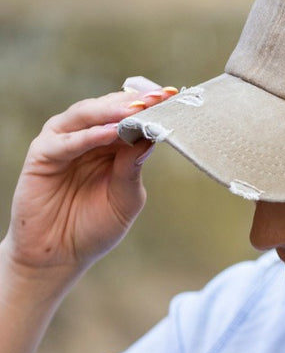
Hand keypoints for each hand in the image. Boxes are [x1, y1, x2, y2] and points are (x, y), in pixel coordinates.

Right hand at [3, 87, 173, 285]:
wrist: (60, 255)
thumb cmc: (94, 227)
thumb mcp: (126, 199)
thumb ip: (134, 169)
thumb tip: (151, 136)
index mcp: (111, 145)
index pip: (131, 117)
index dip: (151, 107)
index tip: (173, 97)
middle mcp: (87, 137)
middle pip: (110, 109)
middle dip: (134, 103)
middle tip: (157, 97)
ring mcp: (64, 143)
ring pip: (87, 115)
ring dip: (111, 110)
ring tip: (135, 109)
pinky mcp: (43, 154)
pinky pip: (67, 140)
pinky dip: (89, 135)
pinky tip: (110, 132)